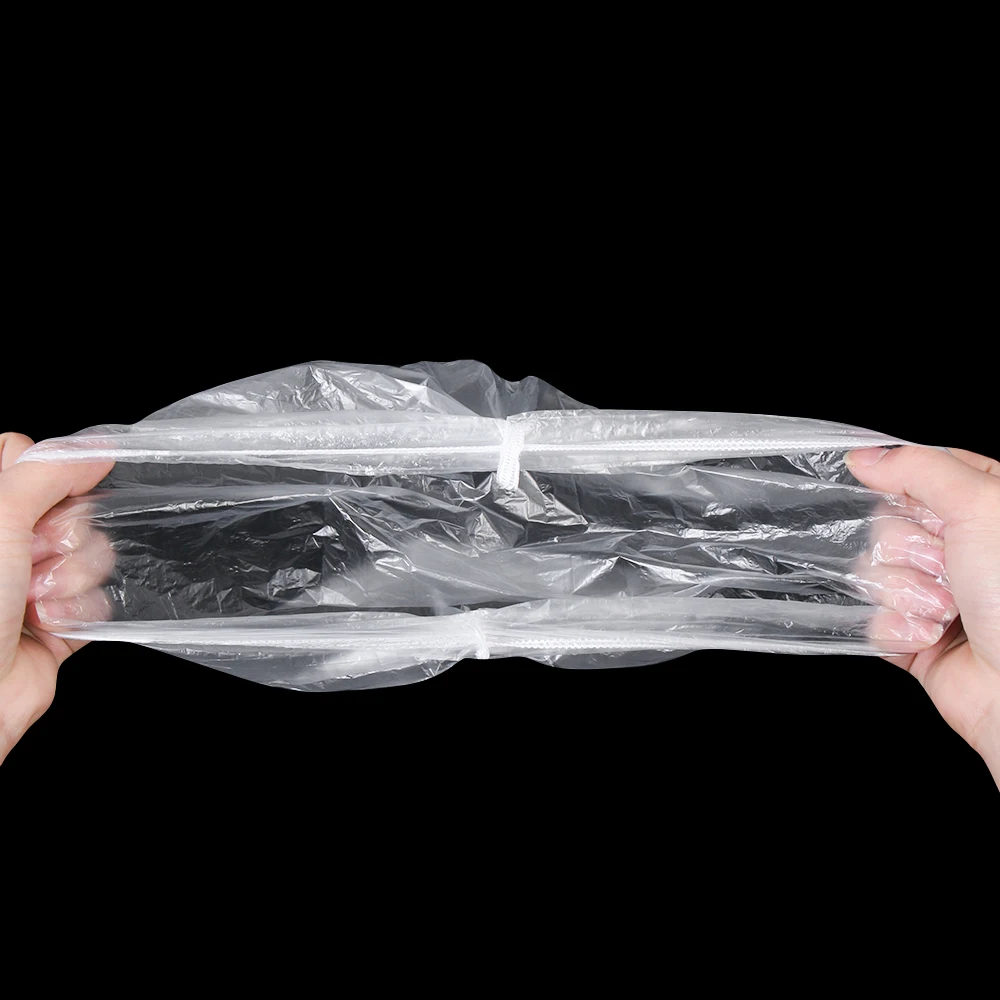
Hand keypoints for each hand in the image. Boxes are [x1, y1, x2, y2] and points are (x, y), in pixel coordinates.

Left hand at [0, 433, 112, 763]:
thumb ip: (49, 471)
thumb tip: (97, 449)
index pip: (36, 462)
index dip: (50, 479)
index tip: (42, 503)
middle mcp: (8, 544)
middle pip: (76, 508)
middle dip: (65, 536)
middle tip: (32, 556)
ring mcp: (33, 583)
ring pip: (94, 554)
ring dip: (73, 578)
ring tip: (35, 599)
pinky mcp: (60, 621)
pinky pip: (101, 600)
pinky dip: (81, 612)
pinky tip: (46, 623)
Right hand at [846, 445, 999, 787]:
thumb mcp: (982, 507)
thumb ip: (919, 469)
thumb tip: (865, 455)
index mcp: (985, 510)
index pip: (918, 476)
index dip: (906, 489)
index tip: (921, 508)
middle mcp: (961, 550)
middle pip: (886, 524)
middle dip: (906, 549)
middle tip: (945, 565)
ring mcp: (937, 594)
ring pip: (873, 571)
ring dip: (903, 592)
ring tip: (945, 610)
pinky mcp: (915, 638)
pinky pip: (871, 620)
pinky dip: (895, 629)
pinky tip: (929, 636)